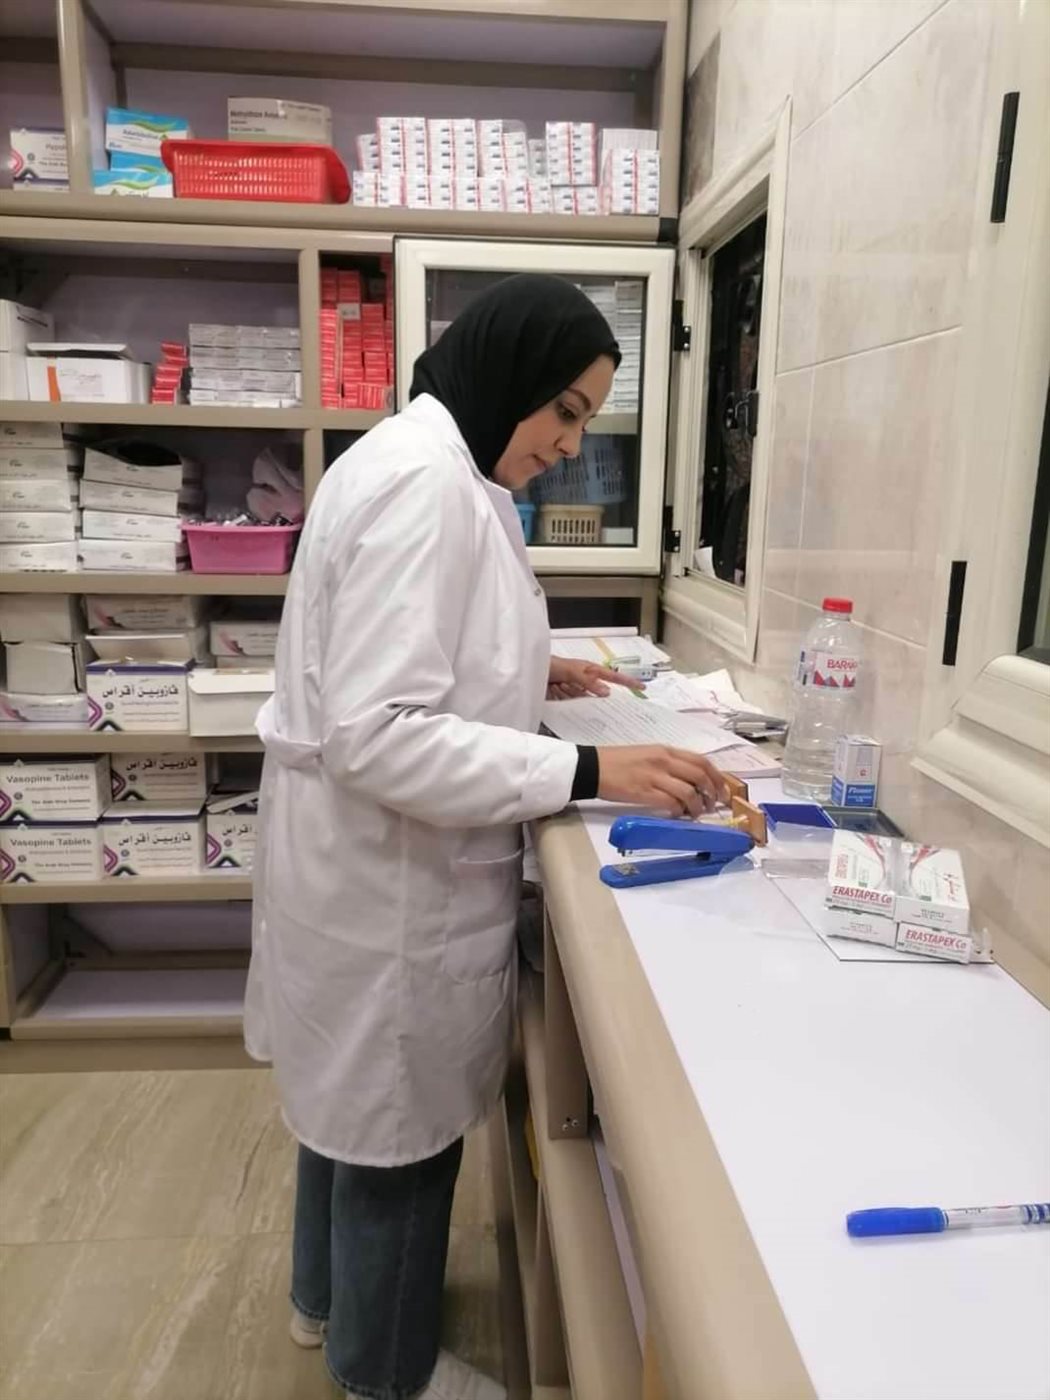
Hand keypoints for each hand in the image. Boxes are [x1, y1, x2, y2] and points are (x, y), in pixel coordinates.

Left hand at [547, 656, 644, 700]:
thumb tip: (607, 692)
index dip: (627, 682)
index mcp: (589, 670)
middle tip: (582, 694)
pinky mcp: (566, 700)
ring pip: (584, 701)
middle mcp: (585, 681)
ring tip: (559, 686)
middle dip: (592, 696)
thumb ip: (588, 681)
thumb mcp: (570, 670)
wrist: (529, 672)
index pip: (613, 677)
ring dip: (572, 696)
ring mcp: (575, 691)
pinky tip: (559, 695)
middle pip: (598, 693)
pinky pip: (574, 707)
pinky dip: (568, 704)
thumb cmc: (550, 665)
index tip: (641, 687)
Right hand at [596, 746, 728, 816]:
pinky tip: (676, 815)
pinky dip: (678, 812)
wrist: (592, 767)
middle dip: (712, 793)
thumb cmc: (618, 762)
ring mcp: (654, 776)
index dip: (717, 777)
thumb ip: (669, 764)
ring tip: (695, 814)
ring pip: (689, 792)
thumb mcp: (647, 754)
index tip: (723, 791)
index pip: (701, 761)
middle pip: (700, 776)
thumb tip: (689, 781)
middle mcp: (664, 761)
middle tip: (713, 806)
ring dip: (697, 806)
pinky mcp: (644, 792)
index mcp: (666, 750)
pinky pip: (671, 803)